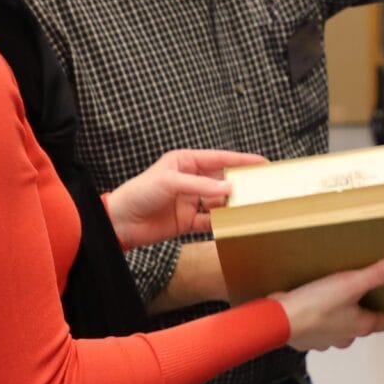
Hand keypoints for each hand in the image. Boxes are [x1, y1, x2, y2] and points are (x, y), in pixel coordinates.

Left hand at [103, 149, 265, 247]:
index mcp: (185, 162)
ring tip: (250, 208)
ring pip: (218, 201)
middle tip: (260, 188)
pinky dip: (220, 223)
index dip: (240, 160)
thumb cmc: (139, 193)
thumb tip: (228, 187)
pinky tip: (231, 224)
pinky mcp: (187, 221)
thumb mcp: (170, 182)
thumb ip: (200, 185)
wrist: (121, 222)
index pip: (218, 159)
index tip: (261, 163)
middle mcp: (190, 180)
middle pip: (221, 180)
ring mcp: (190, 201)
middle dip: (240, 184)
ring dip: (231, 205)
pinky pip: (209, 221)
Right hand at [273, 256, 383, 351]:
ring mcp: (323, 340)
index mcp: (360, 326)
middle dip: (360, 310)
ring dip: (336, 315)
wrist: (279, 320)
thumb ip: (381, 273)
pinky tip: (308, 303)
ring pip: (337, 328)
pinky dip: (314, 319)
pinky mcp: (304, 338)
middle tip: (356, 291)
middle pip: (360, 325)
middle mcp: (344, 337)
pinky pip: (315, 328)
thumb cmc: (316, 304)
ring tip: (330, 295)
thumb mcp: (352, 283)